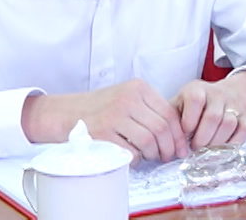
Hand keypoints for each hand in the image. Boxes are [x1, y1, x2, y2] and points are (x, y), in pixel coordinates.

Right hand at [22, 80, 185, 161]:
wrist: (64, 112)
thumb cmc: (98, 108)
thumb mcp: (125, 96)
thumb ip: (148, 108)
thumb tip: (174, 132)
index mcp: (138, 88)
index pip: (170, 112)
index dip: (178, 133)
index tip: (181, 146)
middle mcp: (128, 99)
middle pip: (162, 127)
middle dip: (170, 147)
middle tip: (169, 156)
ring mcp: (115, 115)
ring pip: (149, 140)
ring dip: (154, 154)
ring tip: (151, 157)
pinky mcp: (102, 133)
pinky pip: (130, 151)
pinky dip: (136, 159)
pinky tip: (134, 158)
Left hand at [170, 79, 245, 152]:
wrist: (221, 95)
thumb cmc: (192, 107)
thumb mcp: (178, 106)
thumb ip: (172, 123)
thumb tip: (173, 146)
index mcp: (197, 89)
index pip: (195, 100)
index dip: (189, 121)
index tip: (185, 134)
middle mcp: (217, 94)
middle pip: (213, 117)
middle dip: (202, 139)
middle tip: (195, 148)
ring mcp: (233, 104)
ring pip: (229, 124)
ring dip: (216, 143)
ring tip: (207, 150)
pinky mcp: (245, 116)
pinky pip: (244, 130)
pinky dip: (233, 143)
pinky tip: (222, 149)